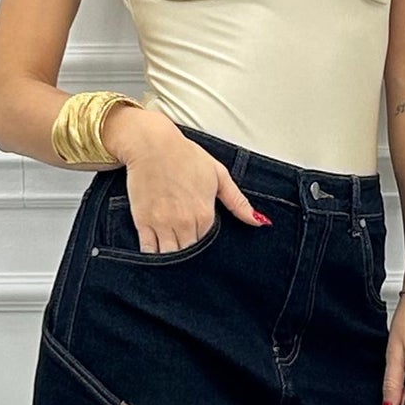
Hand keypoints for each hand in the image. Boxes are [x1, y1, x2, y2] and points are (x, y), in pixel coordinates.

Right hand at [106, 106, 269, 252]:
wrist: (151, 145)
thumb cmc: (185, 156)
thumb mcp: (218, 175)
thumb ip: (238, 202)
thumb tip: (260, 221)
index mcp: (205, 214)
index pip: (209, 245)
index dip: (206, 246)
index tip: (202, 241)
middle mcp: (185, 223)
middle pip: (190, 254)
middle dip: (190, 256)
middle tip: (189, 250)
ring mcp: (162, 224)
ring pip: (171, 257)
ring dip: (173, 259)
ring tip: (175, 253)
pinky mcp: (143, 223)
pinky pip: (149, 251)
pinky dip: (154, 256)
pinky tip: (158, 253)